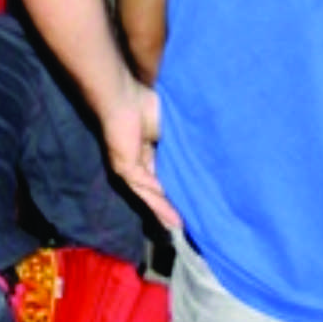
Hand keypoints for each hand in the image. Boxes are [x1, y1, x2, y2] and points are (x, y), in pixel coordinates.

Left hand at [99, 80, 178, 229]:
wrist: (122, 97)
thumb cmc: (144, 105)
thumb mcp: (168, 129)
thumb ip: (177, 145)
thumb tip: (200, 154)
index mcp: (144, 152)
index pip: (160, 176)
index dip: (174, 188)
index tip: (191, 201)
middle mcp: (134, 163)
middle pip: (154, 190)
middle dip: (169, 205)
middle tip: (187, 221)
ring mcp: (128, 167)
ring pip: (149, 194)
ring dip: (164, 210)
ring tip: (179, 224)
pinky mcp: (125, 168)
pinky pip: (144, 189)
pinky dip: (158, 202)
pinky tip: (170, 215)